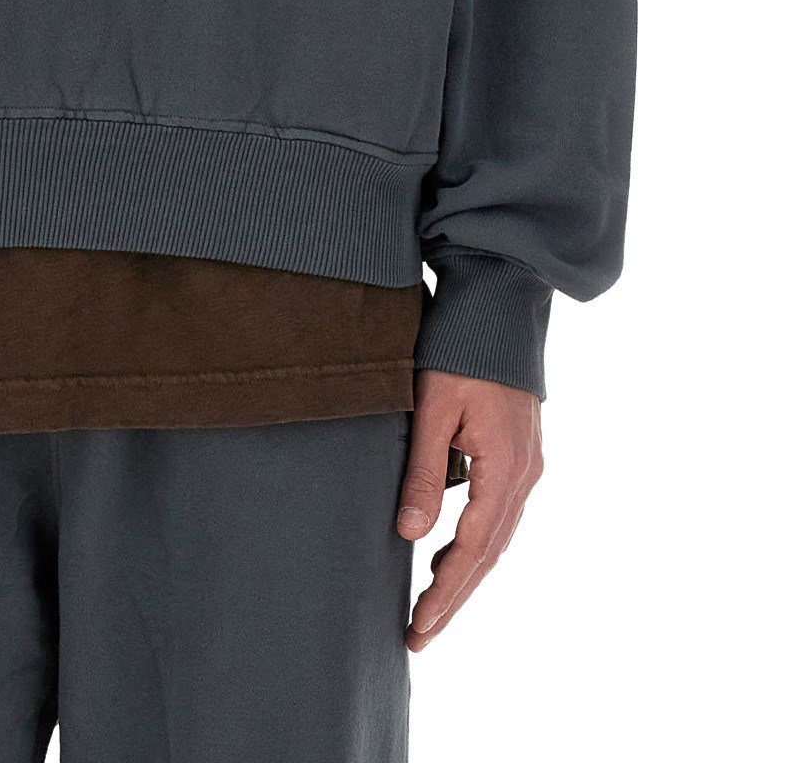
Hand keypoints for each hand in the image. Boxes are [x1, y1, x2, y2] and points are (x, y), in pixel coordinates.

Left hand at [396, 367, 541, 650]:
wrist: (501, 302)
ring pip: (497, 537)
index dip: (445, 593)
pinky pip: (499, 514)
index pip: (473, 549)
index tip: (419, 628)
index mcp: (506, 468)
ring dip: (465, 573)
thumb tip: (410, 535)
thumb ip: (423, 472)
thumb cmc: (460, 347)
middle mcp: (525, 474)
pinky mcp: (521, 452)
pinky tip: (451, 551)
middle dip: (455, 597)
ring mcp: (527, 464)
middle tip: (420, 635)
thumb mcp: (432, 407)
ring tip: (430, 606)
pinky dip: (476, 541)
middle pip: (490, 553)